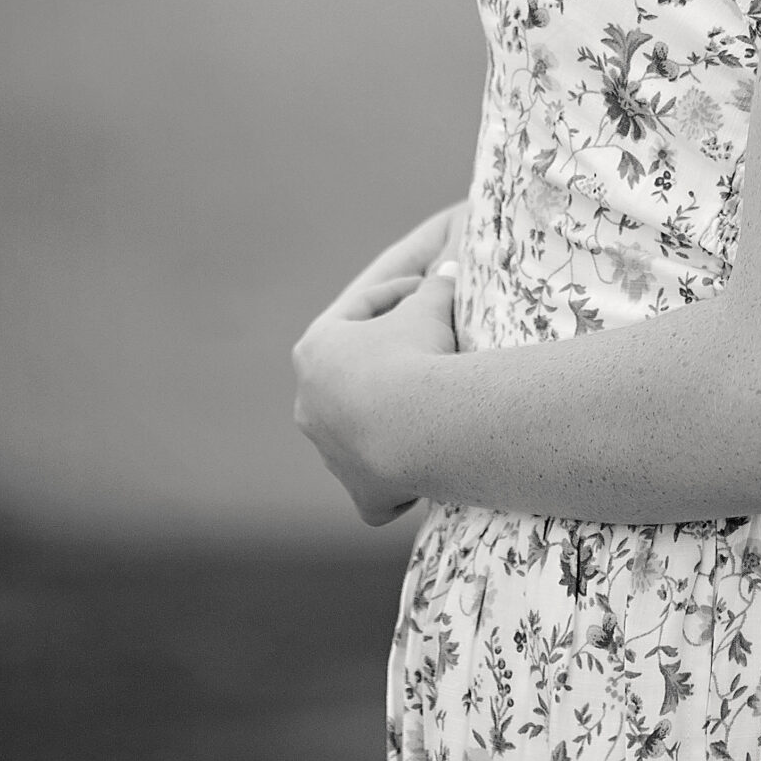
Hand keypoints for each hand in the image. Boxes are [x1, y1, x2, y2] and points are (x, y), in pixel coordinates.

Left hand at [293, 206, 463, 525]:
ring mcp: (330, 453)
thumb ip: (435, 286)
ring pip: (354, 434)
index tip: (428, 288)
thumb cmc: (416, 353)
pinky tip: (415, 477)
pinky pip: (374, 490)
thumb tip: (450, 269)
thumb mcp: (429, 305)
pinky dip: (392, 486)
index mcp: (317, 350)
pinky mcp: (360, 492)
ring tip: (428, 408)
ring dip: (384, 422)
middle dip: (382, 361)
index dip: (396, 293)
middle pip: (349, 376)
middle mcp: (310, 404)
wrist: (420, 422)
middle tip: (424, 348)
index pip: (357, 310)